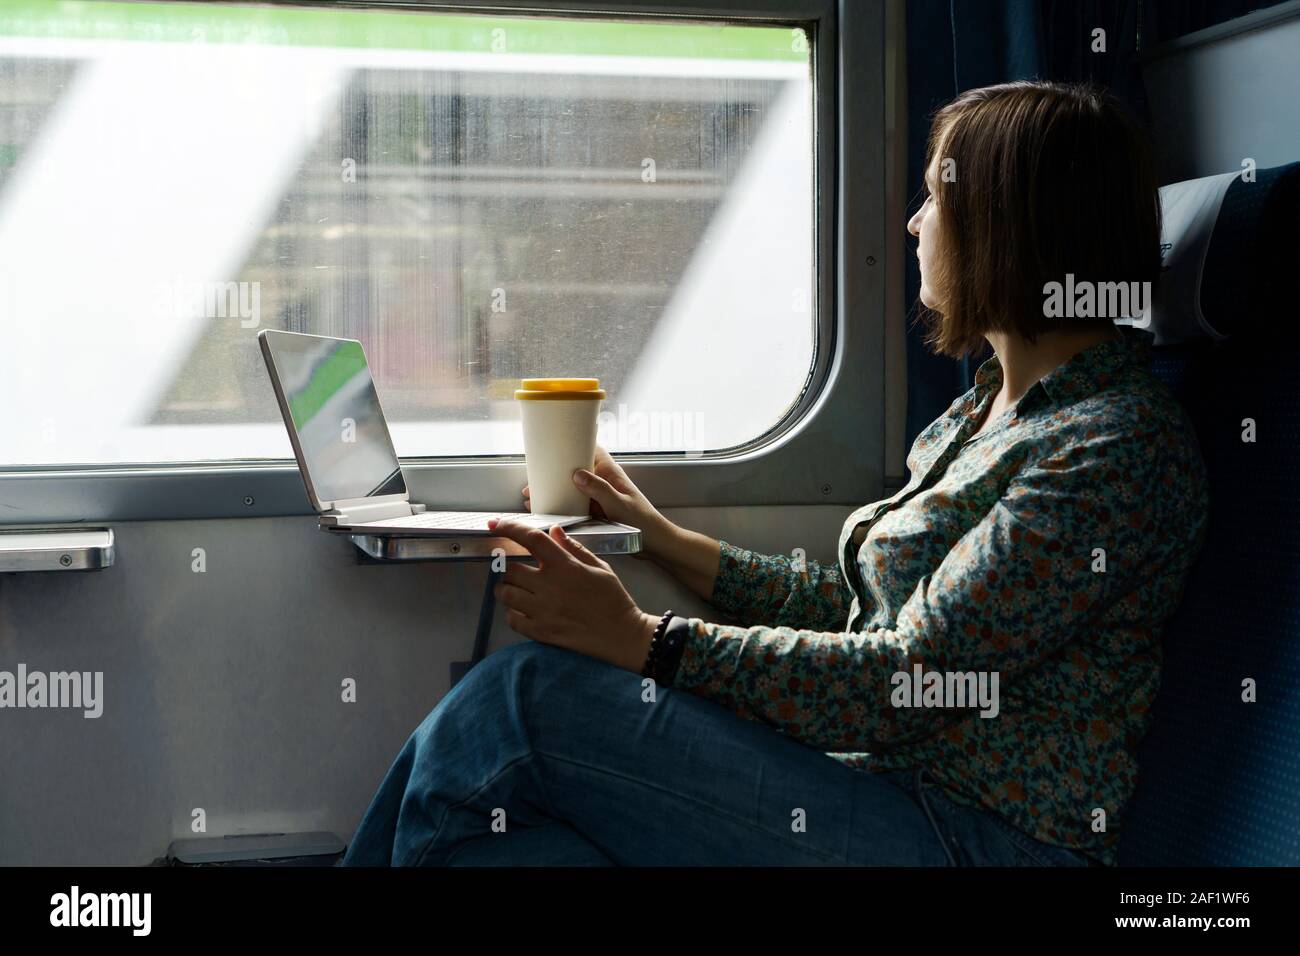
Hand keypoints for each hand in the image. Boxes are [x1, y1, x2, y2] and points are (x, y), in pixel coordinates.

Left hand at [486, 516, 660, 672]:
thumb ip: (574, 548)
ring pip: (505, 594)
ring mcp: (542, 611)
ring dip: (507, 590)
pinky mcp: (540, 632)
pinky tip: (523, 611)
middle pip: (510, 570)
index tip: (495, 524)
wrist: (621, 634)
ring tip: (517, 591)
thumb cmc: (613, 598)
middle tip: (519, 572)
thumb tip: (553, 531)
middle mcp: (549, 586)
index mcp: (565, 566)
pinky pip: (511, 619)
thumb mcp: (599, 567)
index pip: (530, 539)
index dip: (509, 528)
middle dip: (509, 568)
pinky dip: (512, 613)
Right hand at [522, 445, 673, 555]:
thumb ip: (599, 489)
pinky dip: (562, 507)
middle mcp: (604, 482)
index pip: (592, 449)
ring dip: (556, 492)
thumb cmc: (643, 522)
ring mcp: (600, 497)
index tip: (555, 445)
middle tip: (534, 481)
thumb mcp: (619, 504)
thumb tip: (577, 473)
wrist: (655, 543)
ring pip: (574, 489)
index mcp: (611, 473)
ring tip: (533, 498)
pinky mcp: (598, 512)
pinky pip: (577, 506)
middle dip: (556, 474)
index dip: (575, 444)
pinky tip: (548, 512)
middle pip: (576, 470)